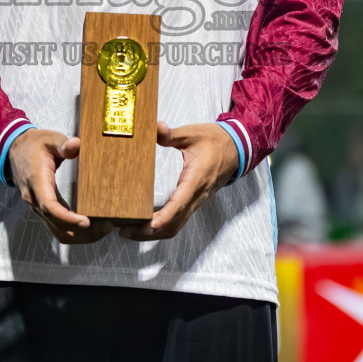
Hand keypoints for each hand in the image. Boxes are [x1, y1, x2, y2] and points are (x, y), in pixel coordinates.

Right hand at [8, 129, 112, 244]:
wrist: (16, 150)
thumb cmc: (35, 145)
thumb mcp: (50, 139)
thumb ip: (63, 143)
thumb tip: (76, 144)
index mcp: (37, 181)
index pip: (49, 206)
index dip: (67, 217)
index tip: (86, 222)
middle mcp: (35, 198)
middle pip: (56, 224)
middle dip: (81, 231)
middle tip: (105, 227)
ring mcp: (38, 206)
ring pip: (57, 230)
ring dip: (79, 235)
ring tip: (102, 229)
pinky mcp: (43, 209)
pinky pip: (57, 226)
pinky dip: (73, 230)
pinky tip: (90, 226)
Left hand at [120, 122, 239, 240]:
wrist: (237, 148)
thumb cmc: (215, 141)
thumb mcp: (193, 133)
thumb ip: (172, 134)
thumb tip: (156, 128)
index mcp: (195, 180)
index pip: (178, 205)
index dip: (161, 218)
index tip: (145, 226)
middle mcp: (196, 196)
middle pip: (173, 224)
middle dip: (149, 232)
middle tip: (125, 229)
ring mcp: (196, 201)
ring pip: (176, 226)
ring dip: (154, 233)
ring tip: (130, 230)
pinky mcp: (194, 202)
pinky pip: (178, 221)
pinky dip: (162, 227)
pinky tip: (146, 225)